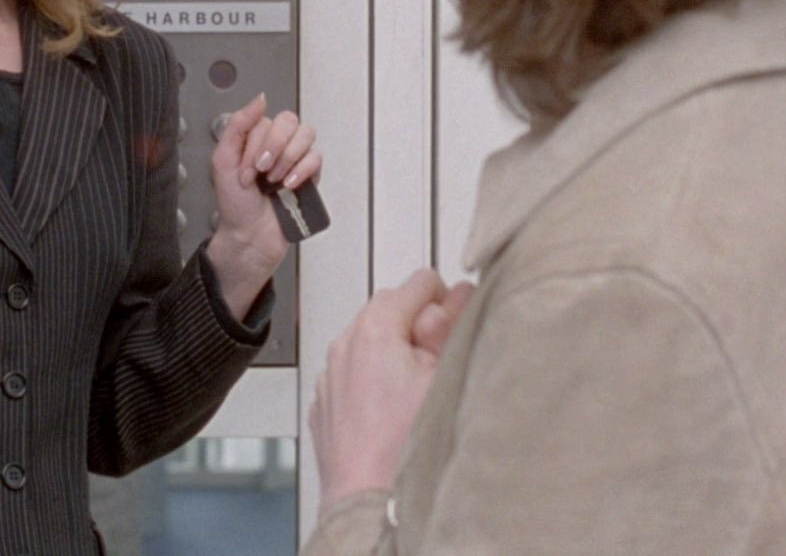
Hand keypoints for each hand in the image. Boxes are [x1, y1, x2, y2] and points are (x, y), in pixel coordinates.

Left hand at [204, 93, 321, 316]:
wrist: (249, 236)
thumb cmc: (235, 204)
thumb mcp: (223, 161)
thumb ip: (238, 125)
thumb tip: (260, 99)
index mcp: (254, 138)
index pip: (265, 120)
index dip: (255, 145)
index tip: (245, 170)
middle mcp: (276, 145)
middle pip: (289, 121)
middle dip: (274, 147)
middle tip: (261, 171)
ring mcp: (294, 159)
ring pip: (306, 135)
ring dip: (288, 158)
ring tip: (274, 180)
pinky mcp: (310, 176)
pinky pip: (316, 158)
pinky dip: (302, 171)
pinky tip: (289, 185)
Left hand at [310, 268, 472, 515]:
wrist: (367, 503)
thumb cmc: (404, 447)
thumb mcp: (445, 375)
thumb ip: (452, 326)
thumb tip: (459, 297)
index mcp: (374, 327)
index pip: (420, 282)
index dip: (447, 304)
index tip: (456, 329)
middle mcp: (344, 345)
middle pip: (393, 310)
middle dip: (420, 330)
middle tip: (440, 368)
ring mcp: (330, 377)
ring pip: (372, 345)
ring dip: (396, 358)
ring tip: (418, 397)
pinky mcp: (326, 406)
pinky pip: (354, 378)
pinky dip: (374, 385)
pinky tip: (394, 417)